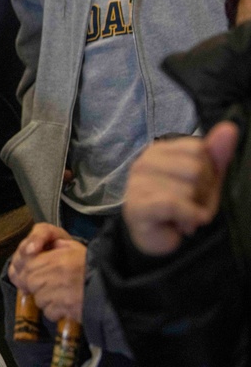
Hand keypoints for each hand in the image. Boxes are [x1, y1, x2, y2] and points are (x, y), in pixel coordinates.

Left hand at [9, 225, 85, 322]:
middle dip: (34, 284)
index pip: (28, 263)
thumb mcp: (74, 248)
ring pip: (38, 298)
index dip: (28, 269)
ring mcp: (60, 293)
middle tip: (46, 285)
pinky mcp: (66, 309)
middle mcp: (57, 275)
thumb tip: (34, 249)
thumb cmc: (93, 268)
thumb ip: (54, 245)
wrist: (113, 290)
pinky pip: (49, 312)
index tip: (32, 273)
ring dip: (45, 298)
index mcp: (59, 258)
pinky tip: (65, 304)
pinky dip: (54, 311)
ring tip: (59, 294)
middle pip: (29, 281)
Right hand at [123, 122, 238, 255]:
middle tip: (190, 205)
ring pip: (187, 188)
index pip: (198, 148)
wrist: (158, 239)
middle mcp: (143, 162)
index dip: (208, 172)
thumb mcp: (205, 180)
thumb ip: (216, 154)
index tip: (197, 188)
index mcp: (159, 151)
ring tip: (184, 216)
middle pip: (195, 167)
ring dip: (195, 209)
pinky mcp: (137, 206)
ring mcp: (137, 184)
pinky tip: (183, 224)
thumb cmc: (181, 206)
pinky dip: (187, 217)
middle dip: (203, 192)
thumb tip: (230, 127)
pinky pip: (174, 204)